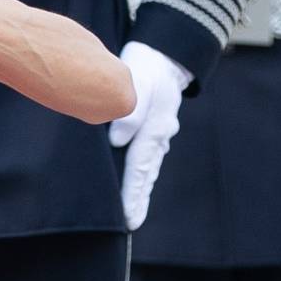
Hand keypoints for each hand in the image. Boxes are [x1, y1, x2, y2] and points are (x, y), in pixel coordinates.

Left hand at [109, 40, 188, 230]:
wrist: (162, 57)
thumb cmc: (147, 69)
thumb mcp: (137, 82)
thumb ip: (129, 110)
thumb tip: (118, 139)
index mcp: (155, 127)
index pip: (140, 165)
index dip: (133, 191)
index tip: (129, 214)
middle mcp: (159, 135)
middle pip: (146, 173)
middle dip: (139, 198)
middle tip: (131, 223)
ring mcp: (159, 135)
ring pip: (148, 168)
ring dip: (140, 190)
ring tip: (133, 214)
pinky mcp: (153, 131)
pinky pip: (147, 159)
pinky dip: (142, 176)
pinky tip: (136, 187)